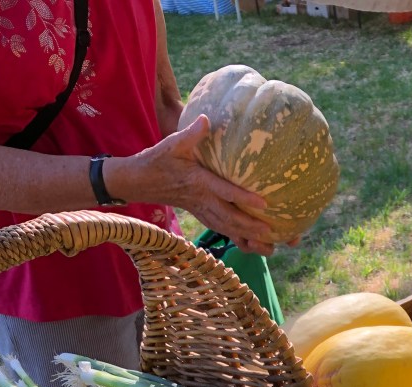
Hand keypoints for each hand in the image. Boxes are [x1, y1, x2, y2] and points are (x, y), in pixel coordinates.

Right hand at [113, 115, 276, 253]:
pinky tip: (250, 241)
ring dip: (245, 236)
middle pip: (229, 218)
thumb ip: (191, 133)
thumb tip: (206, 119)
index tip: (263, 203)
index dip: (243, 198)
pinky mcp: (200, 214)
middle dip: (250, 226)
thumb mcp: (173, 143)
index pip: (224, 192)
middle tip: (270, 230)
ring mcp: (201, 210)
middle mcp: (201, 200)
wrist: (141, 181)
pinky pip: (220, 228)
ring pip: (226, 227)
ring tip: (266, 242)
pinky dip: (235, 236)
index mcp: (198, 182)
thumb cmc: (158, 159)